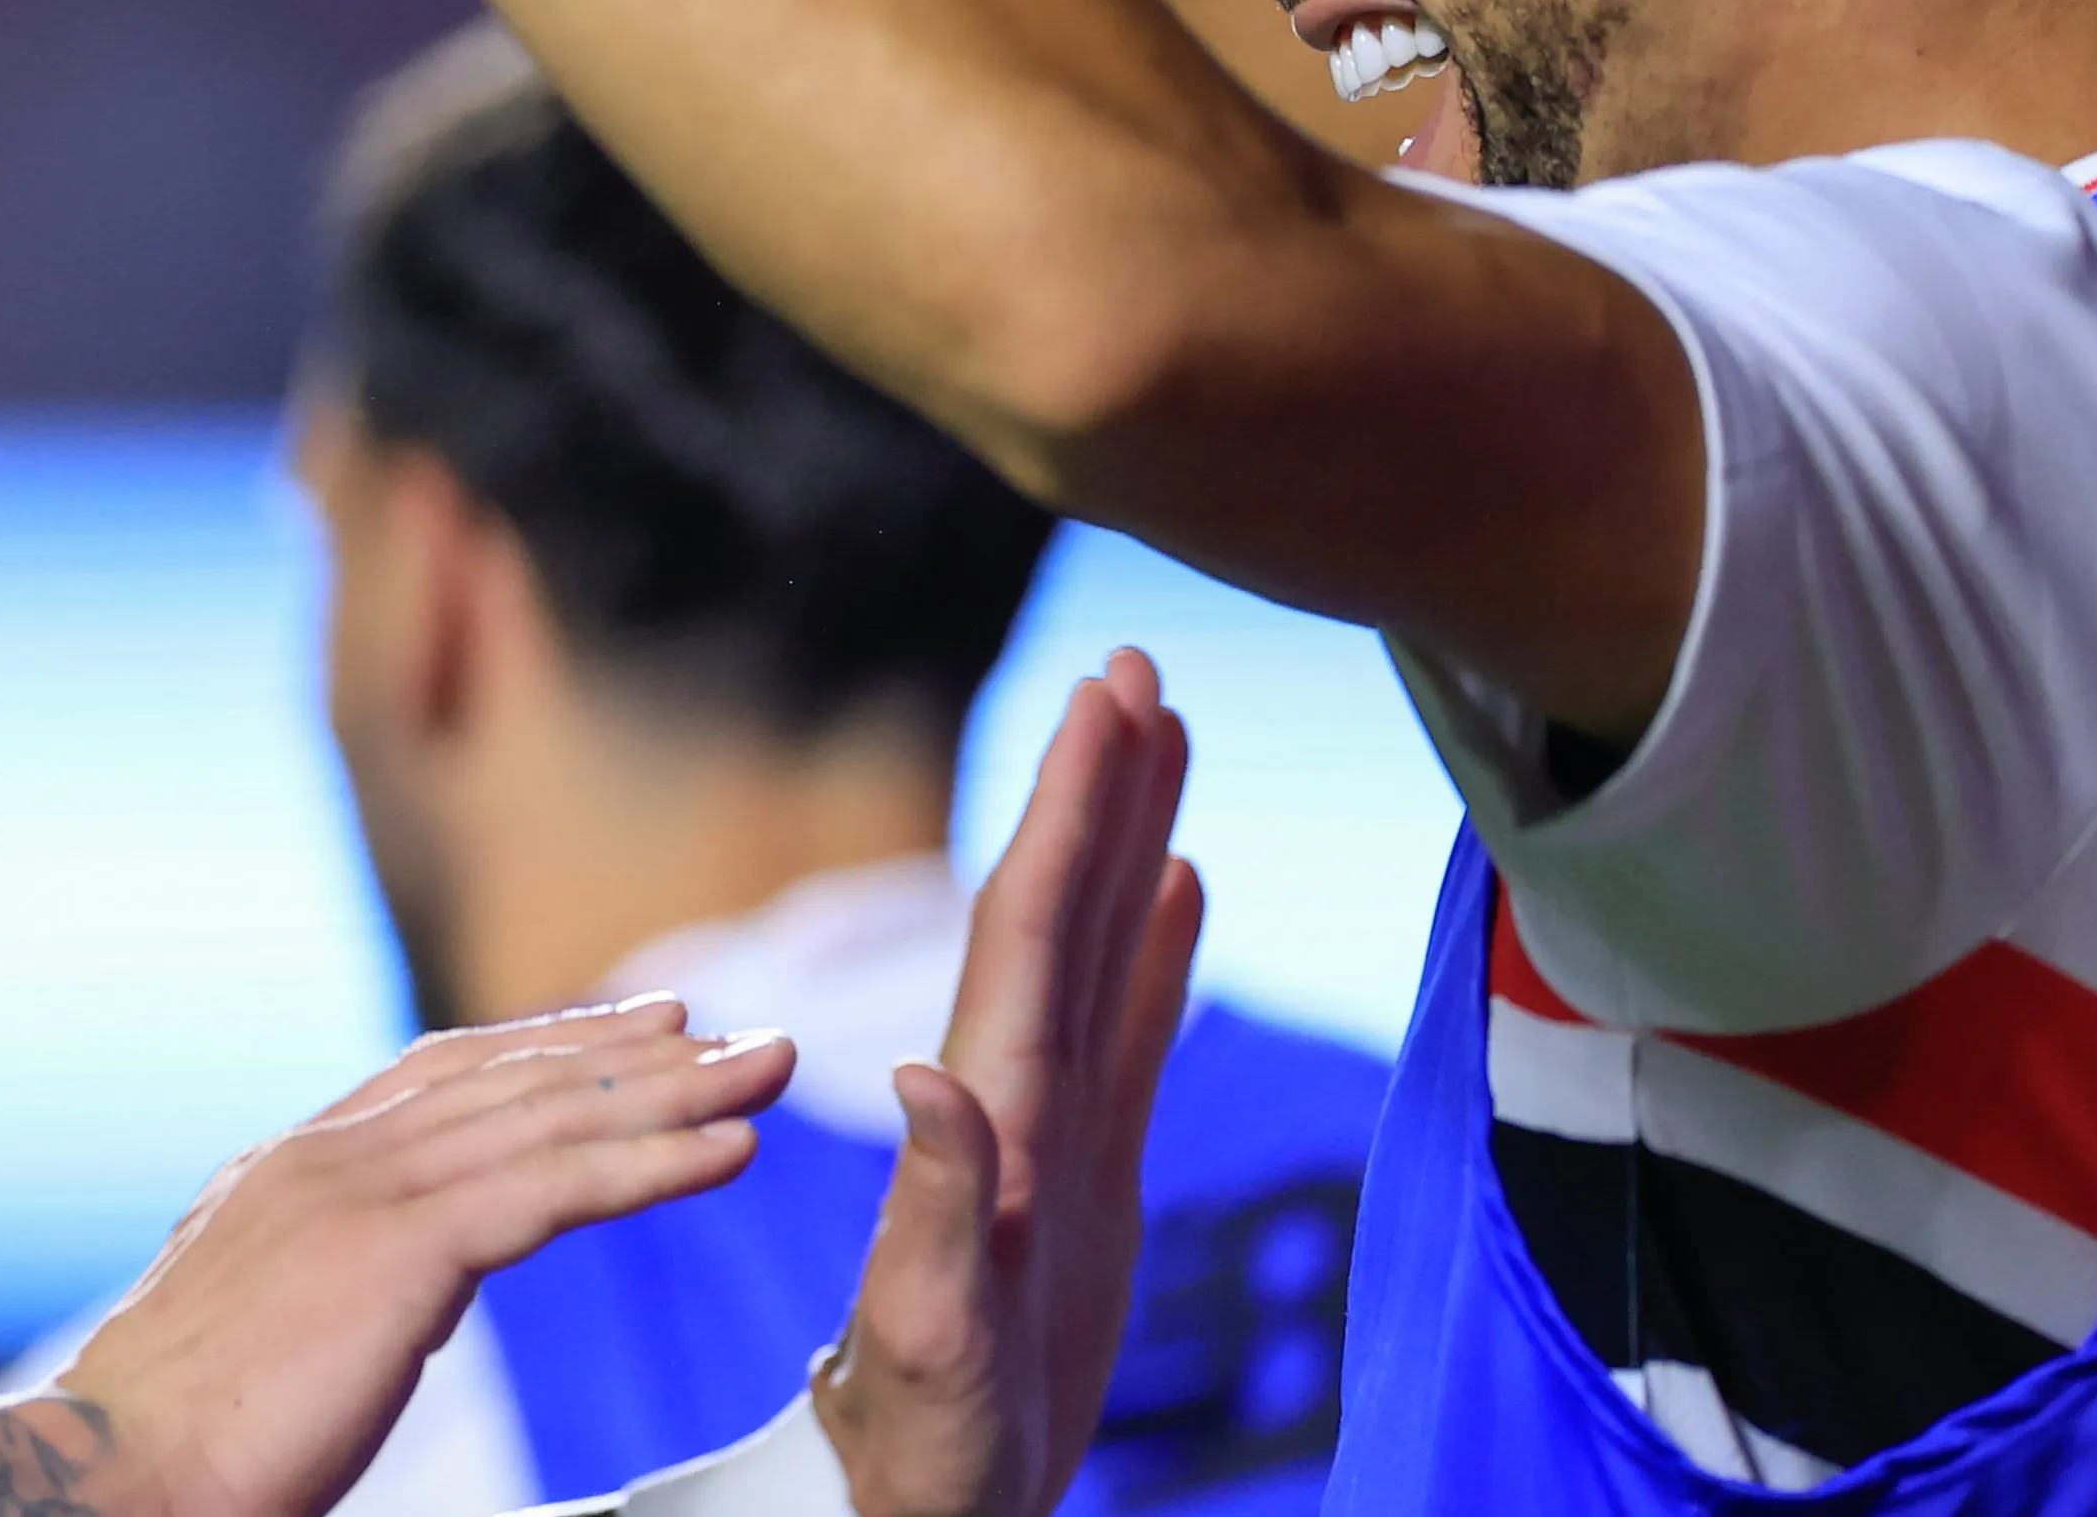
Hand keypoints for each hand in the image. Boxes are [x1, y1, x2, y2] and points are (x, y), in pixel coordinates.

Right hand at [63, 997, 794, 1516]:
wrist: (108, 1477)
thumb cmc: (176, 1448)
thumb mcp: (262, 1333)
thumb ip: (330, 1288)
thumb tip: (393, 1295)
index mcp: (289, 1172)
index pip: (440, 1079)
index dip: (547, 1050)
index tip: (634, 1032)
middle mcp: (327, 1157)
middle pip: (513, 1077)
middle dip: (632, 1050)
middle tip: (735, 1030)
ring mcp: (359, 1191)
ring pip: (551, 1116)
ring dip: (675, 1087)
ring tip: (770, 1067)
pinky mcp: (399, 1250)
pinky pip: (557, 1187)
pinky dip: (654, 1159)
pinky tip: (732, 1148)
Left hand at [822, 650, 1203, 1516]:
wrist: (924, 1511)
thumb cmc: (919, 1446)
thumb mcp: (929, 1333)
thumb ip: (931, 1208)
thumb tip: (928, 1073)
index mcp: (990, 1114)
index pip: (1028, 927)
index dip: (1068, 810)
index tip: (1101, 697)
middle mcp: (1018, 1098)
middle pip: (1065, 908)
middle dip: (1100, 787)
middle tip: (1134, 664)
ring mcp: (1055, 1130)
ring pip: (1100, 951)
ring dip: (1128, 840)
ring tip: (1161, 732)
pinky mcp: (1085, 1179)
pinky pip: (1128, 1033)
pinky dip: (1153, 951)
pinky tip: (1176, 882)